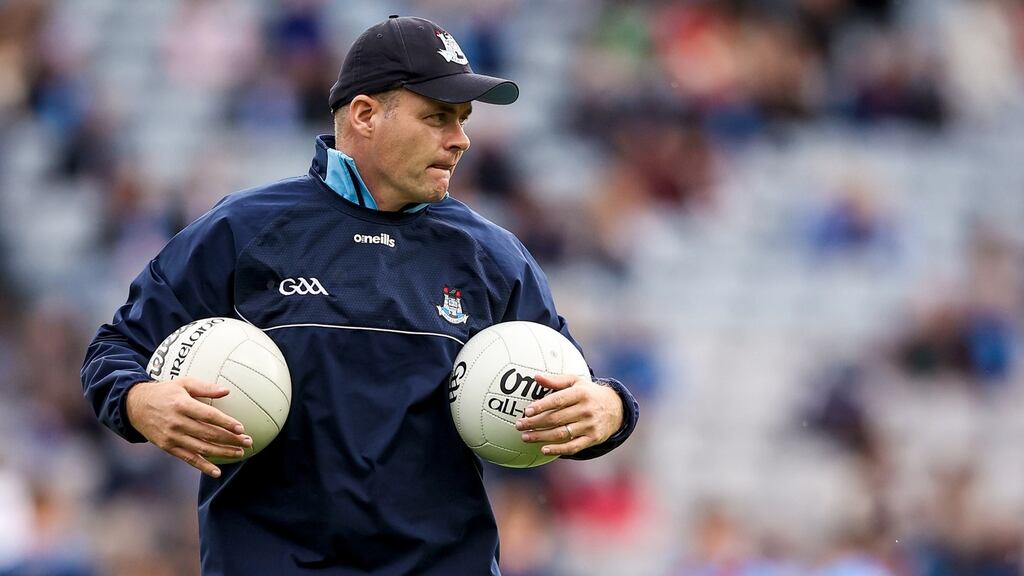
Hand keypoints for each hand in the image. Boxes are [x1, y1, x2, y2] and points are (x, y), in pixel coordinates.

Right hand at [125, 377, 251, 477]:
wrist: (134, 406)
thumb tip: (227, 391)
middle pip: (208, 433)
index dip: (226, 423)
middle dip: (230, 439)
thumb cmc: (165, 392)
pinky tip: (217, 472)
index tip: (241, 428)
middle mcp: (177, 422)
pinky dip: (203, 466)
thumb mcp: (183, 383)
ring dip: (222, 453)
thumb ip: (205, 387)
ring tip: (239, 453)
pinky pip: (188, 458)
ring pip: (201, 448)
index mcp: (182, 405)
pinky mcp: (167, 447)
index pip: (209, 416)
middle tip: (248, 442)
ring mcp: (172, 437)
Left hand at [514, 374, 623, 455]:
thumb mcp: (576, 382)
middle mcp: (586, 410)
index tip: (526, 411)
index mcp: (580, 394)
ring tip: (525, 437)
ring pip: (562, 433)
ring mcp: (590, 425)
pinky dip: (558, 449)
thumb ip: (556, 381)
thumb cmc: (589, 393)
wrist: (616, 408)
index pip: (558, 400)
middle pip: (556, 418)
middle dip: (535, 423)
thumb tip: (536, 377)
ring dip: (541, 436)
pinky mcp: (593, 438)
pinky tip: (544, 449)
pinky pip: (573, 446)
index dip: (541, 406)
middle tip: (519, 425)